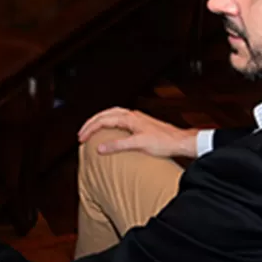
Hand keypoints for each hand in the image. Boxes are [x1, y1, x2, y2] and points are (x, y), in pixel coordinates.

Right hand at [78, 107, 196, 158]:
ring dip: (100, 120)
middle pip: (105, 114)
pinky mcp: (141, 123)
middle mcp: (132, 115)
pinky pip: (119, 118)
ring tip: (91, 129)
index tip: (81, 139)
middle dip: (91, 123)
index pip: (103, 120)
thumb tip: (99, 148)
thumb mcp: (138, 144)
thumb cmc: (163, 142)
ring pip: (112, 114)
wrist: (181, 142)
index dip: (90, 129)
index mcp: (129, 118)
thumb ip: (118, 145)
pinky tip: (110, 129)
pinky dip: (109, 121)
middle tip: (81, 134)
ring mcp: (136, 118)